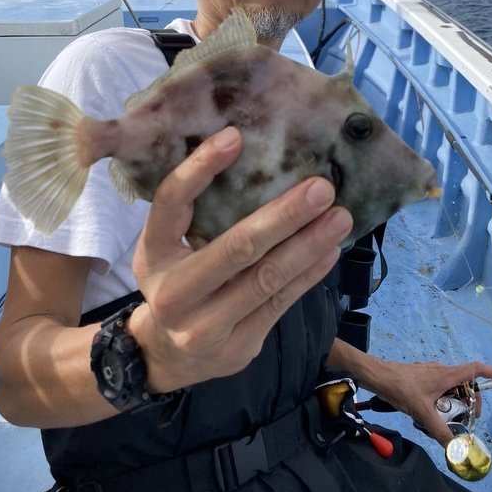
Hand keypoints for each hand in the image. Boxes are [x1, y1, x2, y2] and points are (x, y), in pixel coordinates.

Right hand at [129, 126, 350, 393]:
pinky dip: (308, 275)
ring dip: (308, 245)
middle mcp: (174, 290)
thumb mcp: (164, 248)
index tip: (234, 137)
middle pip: (235, 248)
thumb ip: (192, 216)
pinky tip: (329, 252)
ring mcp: (206, 324)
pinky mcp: (238, 345)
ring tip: (340, 218)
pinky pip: (280, 304)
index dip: (200, 168)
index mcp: (152, 254)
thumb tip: (248, 161)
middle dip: (284, 216)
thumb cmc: (173, 282)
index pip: (172, 202)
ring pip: (266, 279)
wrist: (167, 354)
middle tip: (321, 188)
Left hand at [365, 358, 491, 445]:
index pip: (476, 369)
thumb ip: (440, 431)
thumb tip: (455, 448)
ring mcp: (430, 371)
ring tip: (448, 416)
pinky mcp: (421, 375)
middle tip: (470, 416)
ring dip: (455, 399)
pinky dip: (442, 397)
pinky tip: (431, 410)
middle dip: (472, 399)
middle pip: (466, 382)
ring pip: (452, 385)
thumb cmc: (400, 388)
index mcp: (447, 375)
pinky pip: (439, 385)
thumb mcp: (422, 413)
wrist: (376, 376)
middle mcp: (441, 370)